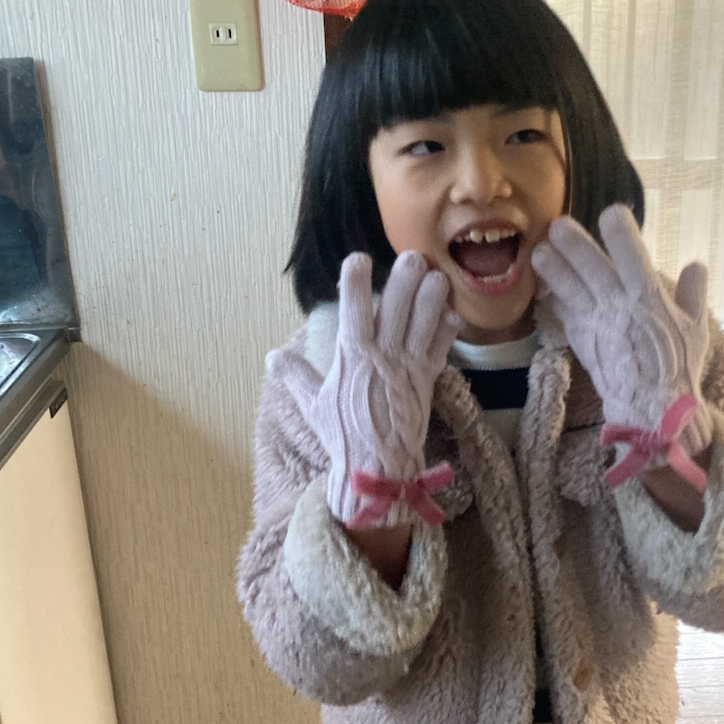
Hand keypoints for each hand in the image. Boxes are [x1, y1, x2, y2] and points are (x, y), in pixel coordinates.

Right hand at [267, 251, 460, 527]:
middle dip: (405, 277)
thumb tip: (273, 357)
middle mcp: (383, 355)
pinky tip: (450, 311)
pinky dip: (446, 329)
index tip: (358, 258)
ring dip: (431, 296)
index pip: (353, 308)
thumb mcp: (313, 404)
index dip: (355, 280)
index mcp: (352, 356)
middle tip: (413, 256)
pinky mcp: (429, 380)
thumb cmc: (342, 435)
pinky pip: (442, 348)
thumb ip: (295, 376)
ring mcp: (410, 367)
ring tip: (437, 274)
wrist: (378, 468)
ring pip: (424, 321)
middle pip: (397, 307)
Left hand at [532, 204, 711, 487]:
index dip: (620, 230)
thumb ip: (694, 293)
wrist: (652, 410)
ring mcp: (595, 322)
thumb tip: (696, 264)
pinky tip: (542, 284)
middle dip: (572, 242)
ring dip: (551, 266)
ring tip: (538, 249)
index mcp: (647, 296)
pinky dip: (552, 296)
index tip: (612, 213)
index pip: (631, 252)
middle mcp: (618, 305)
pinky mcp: (581, 339)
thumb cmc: (678, 367)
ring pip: (568, 286)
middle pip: (589, 265)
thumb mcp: (696, 328)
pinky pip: (562, 311)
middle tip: (557, 224)